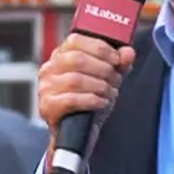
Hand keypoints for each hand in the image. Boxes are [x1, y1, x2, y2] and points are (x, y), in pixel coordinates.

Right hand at [37, 33, 134, 173]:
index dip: (100, 47)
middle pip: (77, 59)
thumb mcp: (109, 78)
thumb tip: (128, 52)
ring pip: (75, 79)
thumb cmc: (91, 99)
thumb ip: (120, 63)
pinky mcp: (47, 107)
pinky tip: (101, 102)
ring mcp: (45, 88)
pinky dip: (92, 100)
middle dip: (103, 69)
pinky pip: (71, 99)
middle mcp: (49, 69)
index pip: (76, 40)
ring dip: (100, 86)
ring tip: (110, 93)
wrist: (79, 133)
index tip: (116, 59)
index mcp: (62, 55)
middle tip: (115, 80)